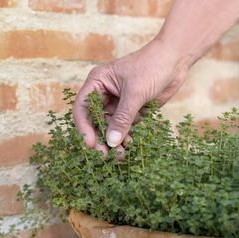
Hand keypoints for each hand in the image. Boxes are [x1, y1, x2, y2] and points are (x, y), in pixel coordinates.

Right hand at [73, 39, 190, 152]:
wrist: (176, 59)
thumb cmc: (152, 66)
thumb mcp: (135, 93)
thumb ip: (122, 119)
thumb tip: (111, 142)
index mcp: (97, 83)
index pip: (82, 108)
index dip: (83, 127)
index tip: (90, 144)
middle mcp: (103, 94)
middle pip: (94, 121)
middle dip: (100, 138)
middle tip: (104, 155)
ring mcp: (117, 102)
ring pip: (109, 127)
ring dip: (114, 140)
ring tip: (120, 155)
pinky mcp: (130, 109)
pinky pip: (124, 127)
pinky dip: (126, 137)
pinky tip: (130, 145)